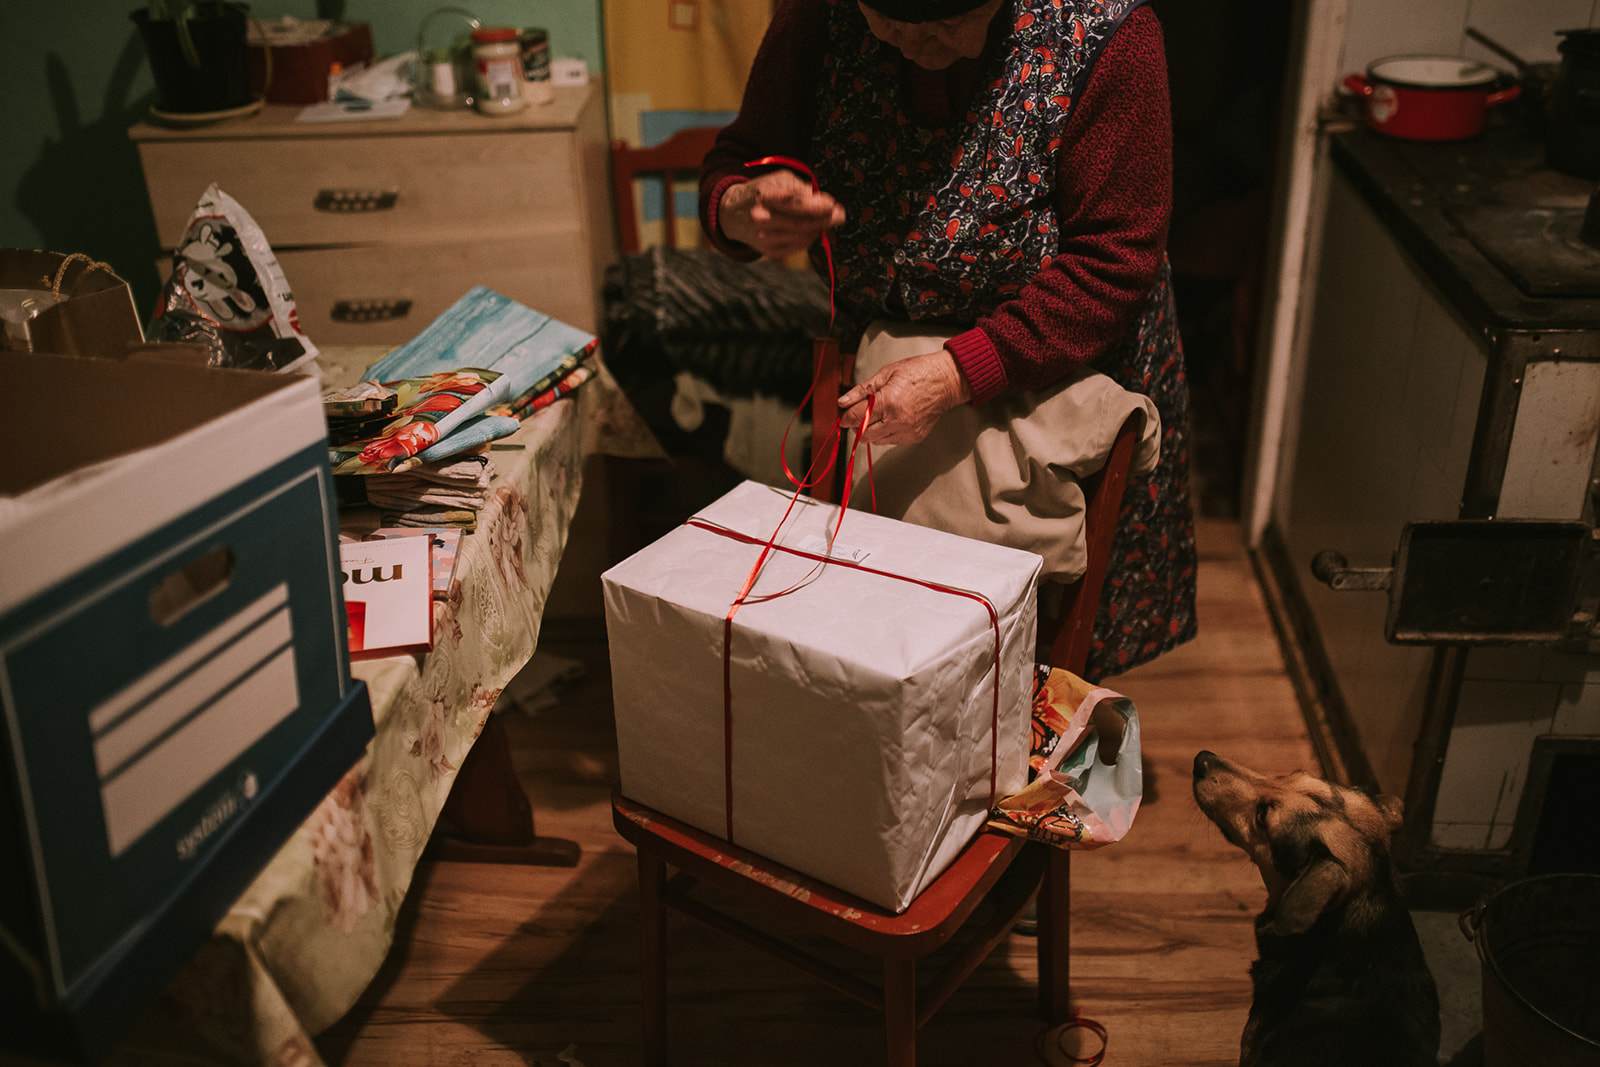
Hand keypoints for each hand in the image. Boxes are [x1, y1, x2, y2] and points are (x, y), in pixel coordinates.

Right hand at [718, 170, 844, 259]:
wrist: (734, 212)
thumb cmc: (765, 190)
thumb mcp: (780, 180)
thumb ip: (802, 190)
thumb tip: (826, 204)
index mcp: (764, 195)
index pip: (794, 203)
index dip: (816, 205)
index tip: (833, 204)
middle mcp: (761, 218)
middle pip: (800, 223)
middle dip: (825, 220)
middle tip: (840, 215)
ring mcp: (764, 237)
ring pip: (802, 236)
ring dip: (819, 229)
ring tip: (829, 220)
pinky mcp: (768, 250)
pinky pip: (797, 246)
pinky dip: (809, 237)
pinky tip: (813, 229)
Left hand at [837, 350, 972, 445]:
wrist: (946, 381)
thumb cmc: (917, 372)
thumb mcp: (886, 374)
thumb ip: (862, 390)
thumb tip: (843, 402)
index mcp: (888, 402)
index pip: (856, 417)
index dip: (846, 417)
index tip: (844, 415)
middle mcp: (898, 420)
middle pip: (863, 435)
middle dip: (856, 426)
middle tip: (859, 414)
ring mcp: (907, 431)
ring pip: (876, 440)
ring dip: (870, 430)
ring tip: (878, 414)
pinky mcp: (914, 437)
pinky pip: (890, 441)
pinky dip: (885, 432)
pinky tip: (891, 418)